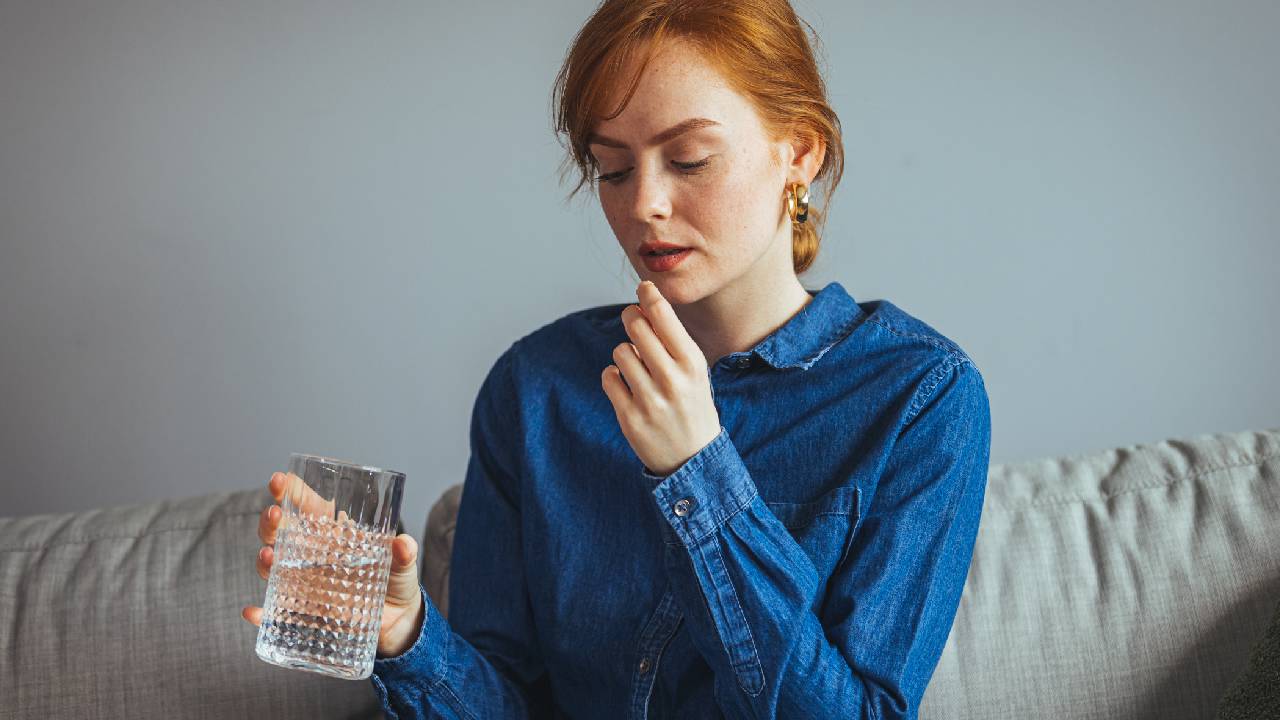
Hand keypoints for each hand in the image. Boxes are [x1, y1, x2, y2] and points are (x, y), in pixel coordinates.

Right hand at [240, 471, 425, 658]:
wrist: (396, 622)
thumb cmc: (395, 582)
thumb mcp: (402, 565)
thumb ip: (403, 554)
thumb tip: (403, 543)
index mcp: (334, 533)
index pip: (307, 505)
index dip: (290, 491)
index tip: (280, 480)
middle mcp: (313, 554)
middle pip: (281, 532)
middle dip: (271, 521)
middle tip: (275, 514)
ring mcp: (305, 581)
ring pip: (273, 565)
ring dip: (265, 559)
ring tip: (270, 556)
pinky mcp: (305, 610)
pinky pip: (276, 611)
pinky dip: (261, 613)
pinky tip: (253, 612)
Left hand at [601, 280, 721, 476]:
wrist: (694, 458)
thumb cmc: (692, 406)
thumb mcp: (695, 372)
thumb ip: (672, 342)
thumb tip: (643, 306)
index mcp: (692, 364)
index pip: (663, 315)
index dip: (649, 295)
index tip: (643, 288)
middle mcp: (672, 380)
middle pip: (637, 327)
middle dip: (632, 318)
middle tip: (634, 321)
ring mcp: (650, 400)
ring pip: (620, 352)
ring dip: (625, 354)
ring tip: (637, 367)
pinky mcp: (630, 417)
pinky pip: (608, 377)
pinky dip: (614, 377)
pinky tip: (627, 386)